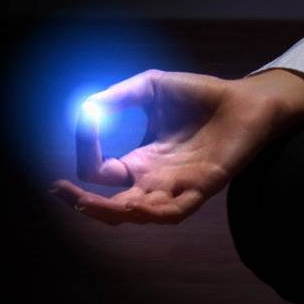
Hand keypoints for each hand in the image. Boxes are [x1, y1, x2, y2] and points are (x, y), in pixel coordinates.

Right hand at [50, 68, 303, 225]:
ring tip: (87, 204)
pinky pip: (175, 211)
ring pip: (139, 215)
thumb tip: (84, 108)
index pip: (101, 171)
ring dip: (112, 212)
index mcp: (141, 161)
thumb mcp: (149, 88)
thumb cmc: (199, 95)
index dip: (86, 150)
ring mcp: (177, 187)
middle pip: (112, 206)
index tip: (84, 118)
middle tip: (60, 191)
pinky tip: (135, 206)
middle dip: (83, 203)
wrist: (243, 98)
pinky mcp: (202, 187)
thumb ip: (117, 97)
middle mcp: (155, 180)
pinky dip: (154, 213)